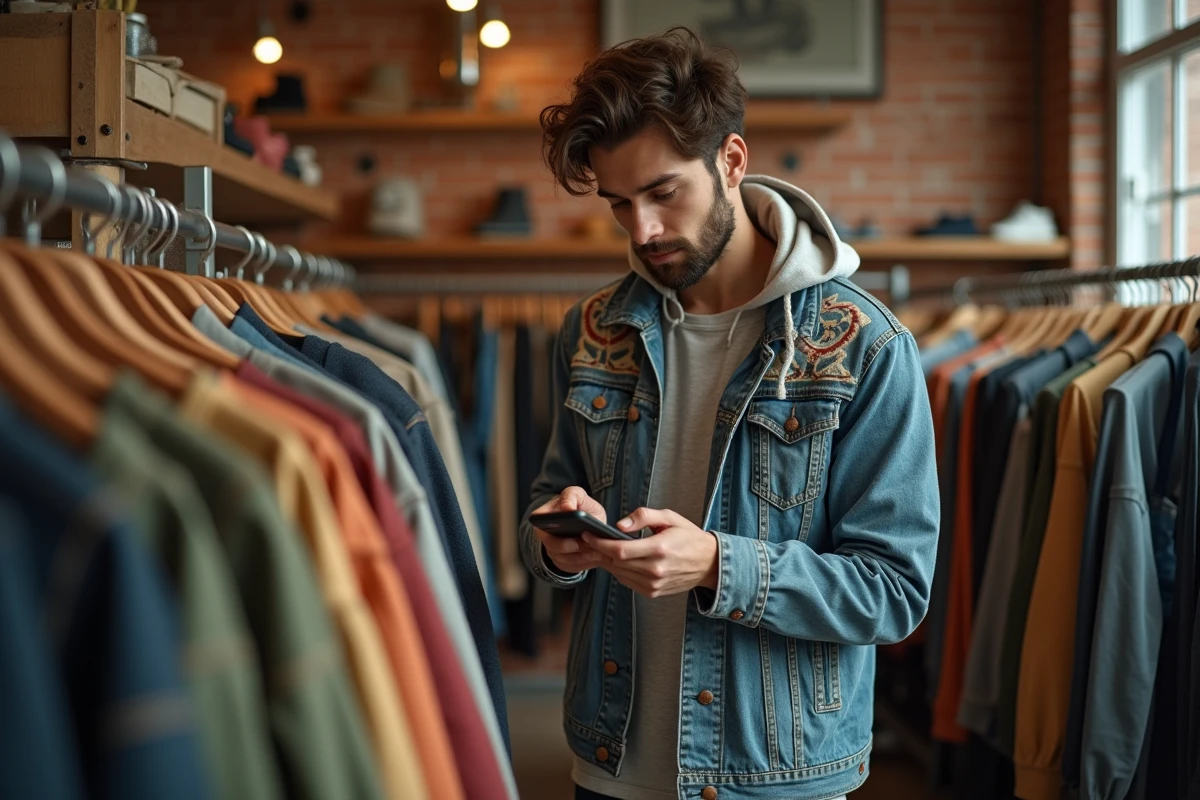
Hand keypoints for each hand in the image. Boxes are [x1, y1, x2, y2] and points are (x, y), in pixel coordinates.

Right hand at [531, 486, 606, 574]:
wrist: (589, 521)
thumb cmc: (581, 505)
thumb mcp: (578, 494)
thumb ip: (572, 496)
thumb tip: (567, 508)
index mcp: (542, 517)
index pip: (541, 530)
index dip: (559, 536)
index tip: (578, 537)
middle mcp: (543, 536)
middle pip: (552, 548)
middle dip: (573, 549)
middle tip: (591, 545)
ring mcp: (551, 550)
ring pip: (562, 560)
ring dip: (581, 558)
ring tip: (598, 552)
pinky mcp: (562, 561)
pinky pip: (570, 567)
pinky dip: (584, 564)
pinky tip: (596, 558)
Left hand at [582, 507, 718, 597]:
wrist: (708, 563)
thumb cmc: (688, 536)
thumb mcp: (670, 517)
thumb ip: (643, 516)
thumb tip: (620, 525)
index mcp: (660, 548)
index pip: (620, 550)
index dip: (599, 543)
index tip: (587, 534)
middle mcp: (656, 570)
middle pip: (616, 562)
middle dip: (598, 551)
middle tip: (589, 540)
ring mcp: (654, 584)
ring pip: (619, 573)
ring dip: (607, 561)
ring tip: (600, 549)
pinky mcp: (653, 592)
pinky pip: (627, 581)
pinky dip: (619, 570)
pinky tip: (618, 560)